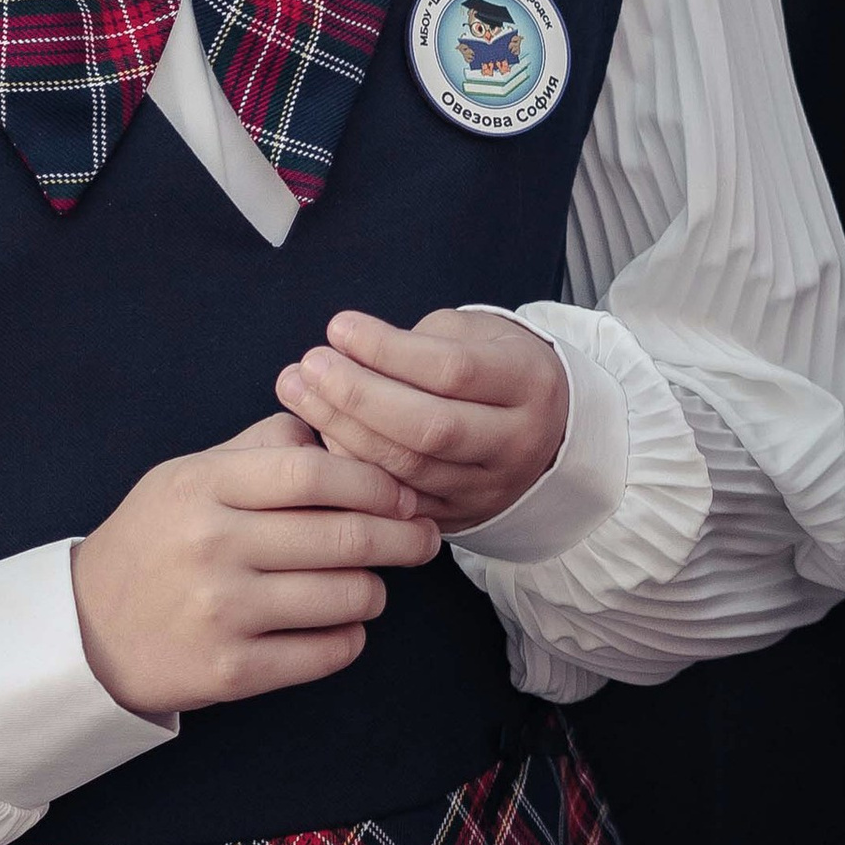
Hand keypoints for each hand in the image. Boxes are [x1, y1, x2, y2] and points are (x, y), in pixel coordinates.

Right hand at [71, 412, 435, 719]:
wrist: (84, 634)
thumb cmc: (153, 542)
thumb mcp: (188, 475)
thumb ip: (260, 447)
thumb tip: (336, 428)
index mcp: (206, 487)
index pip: (315, 472)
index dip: (375, 481)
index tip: (403, 492)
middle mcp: (214, 546)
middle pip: (343, 535)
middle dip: (402, 536)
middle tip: (424, 538)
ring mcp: (222, 612)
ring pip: (345, 596)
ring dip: (376, 590)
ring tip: (374, 585)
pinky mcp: (229, 671)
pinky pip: (324, 653)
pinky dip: (349, 639)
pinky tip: (341, 626)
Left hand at [277, 307, 570, 532]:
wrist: (545, 432)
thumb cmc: (494, 365)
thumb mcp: (477, 335)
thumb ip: (421, 343)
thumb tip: (347, 353)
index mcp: (529, 383)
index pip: (452, 370)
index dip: (389, 350)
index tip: (339, 327)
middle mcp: (516, 441)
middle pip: (429, 427)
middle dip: (359, 396)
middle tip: (310, 365)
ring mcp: (488, 487)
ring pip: (408, 469)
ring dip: (342, 430)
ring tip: (299, 392)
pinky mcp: (459, 517)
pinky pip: (396, 499)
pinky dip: (353, 469)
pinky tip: (319, 437)